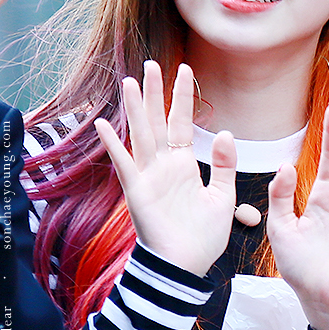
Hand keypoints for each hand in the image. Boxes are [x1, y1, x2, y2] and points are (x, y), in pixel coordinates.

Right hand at [94, 62, 236, 275]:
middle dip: (156, 93)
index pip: (182, 123)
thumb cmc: (203, 235)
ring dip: (136, 110)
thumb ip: (224, 166)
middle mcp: (164, 166)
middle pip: (158, 122)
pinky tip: (104, 125)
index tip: (186, 70)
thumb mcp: (224, 197)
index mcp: (184, 165)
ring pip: (141, 135)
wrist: (187, 266)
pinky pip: (125, 165)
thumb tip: (224, 133)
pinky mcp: (137, 193)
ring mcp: (148, 178)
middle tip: (151, 64)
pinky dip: (115, 146)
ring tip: (130, 82)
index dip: (183, 98)